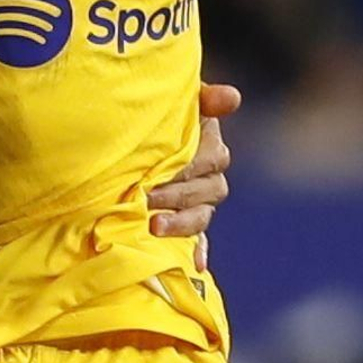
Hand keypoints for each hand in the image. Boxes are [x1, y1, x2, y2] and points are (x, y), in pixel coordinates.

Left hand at [146, 81, 239, 266]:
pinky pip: (198, 239)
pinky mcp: (187, 221)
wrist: (130, 134)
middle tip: (147, 198)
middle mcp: (210, 174)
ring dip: (181, 223)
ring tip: (155, 227)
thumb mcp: (176, 101)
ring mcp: (199, 201)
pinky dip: (198, 250)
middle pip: (206, 190)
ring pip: (201, 216)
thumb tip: (232, 98)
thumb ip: (202, 98)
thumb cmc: (152, 112)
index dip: (189, 167)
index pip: (210, 158)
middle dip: (176, 195)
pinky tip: (197, 265)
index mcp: (208, 143)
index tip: (161, 174)